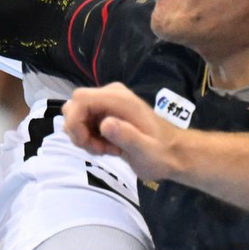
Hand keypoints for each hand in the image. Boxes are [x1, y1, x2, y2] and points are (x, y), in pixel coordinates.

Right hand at [64, 83, 185, 179]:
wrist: (173, 153)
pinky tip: (109, 148)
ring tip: (108, 150)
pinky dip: (90, 138)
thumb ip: (126, 136)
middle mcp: (111, 95)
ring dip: (85, 137)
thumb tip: (105, 124)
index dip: (75, 121)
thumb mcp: (145, 150)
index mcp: (119, 99)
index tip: (86, 144)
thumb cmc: (161, 153)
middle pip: (75, 106)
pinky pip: (85, 122)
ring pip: (77, 116)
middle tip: (100, 149)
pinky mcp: (107, 113)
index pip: (80, 98)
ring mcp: (108, 104)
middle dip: (79, 131)